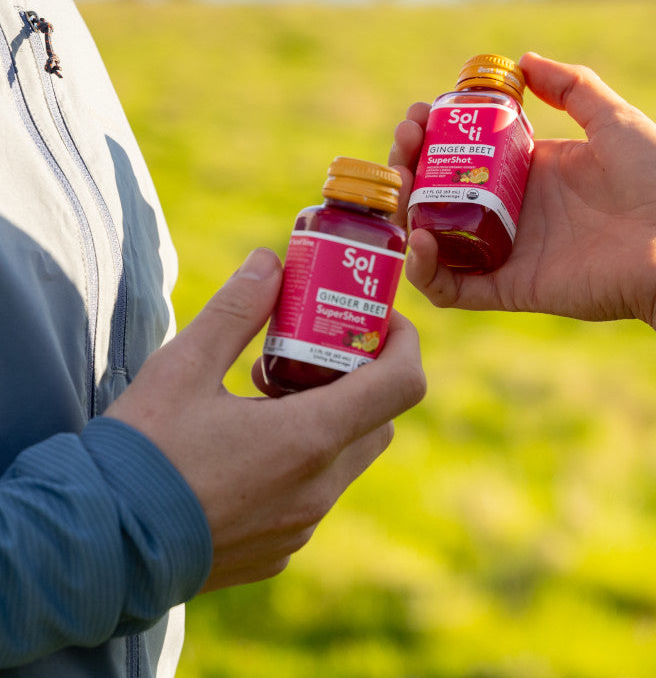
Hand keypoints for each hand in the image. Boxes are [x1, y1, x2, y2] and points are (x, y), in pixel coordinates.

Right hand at [107, 248, 424, 590]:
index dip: (403, 343)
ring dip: (330, 420)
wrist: (95, 549)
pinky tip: (251, 448)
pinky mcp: (280, 548)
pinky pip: (314, 495)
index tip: (380, 321)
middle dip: (360, 380)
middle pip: (378, 420)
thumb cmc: (140, 454)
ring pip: (347, 459)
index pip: (402, 384)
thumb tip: (270, 263)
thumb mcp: (183, 366)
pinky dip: (305, 462)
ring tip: (269, 397)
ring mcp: (301, 525)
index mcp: (308, 438)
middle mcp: (318, 488)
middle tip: (312, 354)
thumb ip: (236, 310)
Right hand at [390, 52, 655, 325]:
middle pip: (440, 190)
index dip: (435, 133)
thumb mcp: (616, 120)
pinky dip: (425, 271)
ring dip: (405, 212)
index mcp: (532, 171)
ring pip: (435, 237)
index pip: (464, 152)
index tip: (422, 112)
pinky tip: (420, 237)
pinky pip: (452, 288)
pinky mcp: (509, 288)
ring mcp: (507, 251)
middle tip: (405, 139)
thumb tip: (524, 60)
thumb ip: (573, 87)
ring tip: (401, 182)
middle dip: (411, 163)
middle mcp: (511, 210)